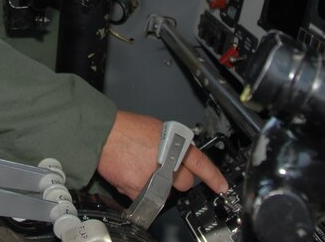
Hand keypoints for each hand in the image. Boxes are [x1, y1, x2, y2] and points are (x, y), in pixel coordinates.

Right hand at [96, 110, 228, 199]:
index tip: (221, 186)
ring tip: (140, 167)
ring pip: (164, 191)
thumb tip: (176, 153)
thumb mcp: (156, 129)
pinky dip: (138, 189)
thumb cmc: (125, 128)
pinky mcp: (140, 190)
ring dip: (156, 184)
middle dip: (177, 178)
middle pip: (185, 183)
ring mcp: (155, 179)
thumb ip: (171, 144)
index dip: (213, 177)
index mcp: (175, 145)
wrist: (103, 134)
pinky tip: (130, 173)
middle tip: (162, 167)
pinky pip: (145, 197)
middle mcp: (168, 164)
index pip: (201, 163)